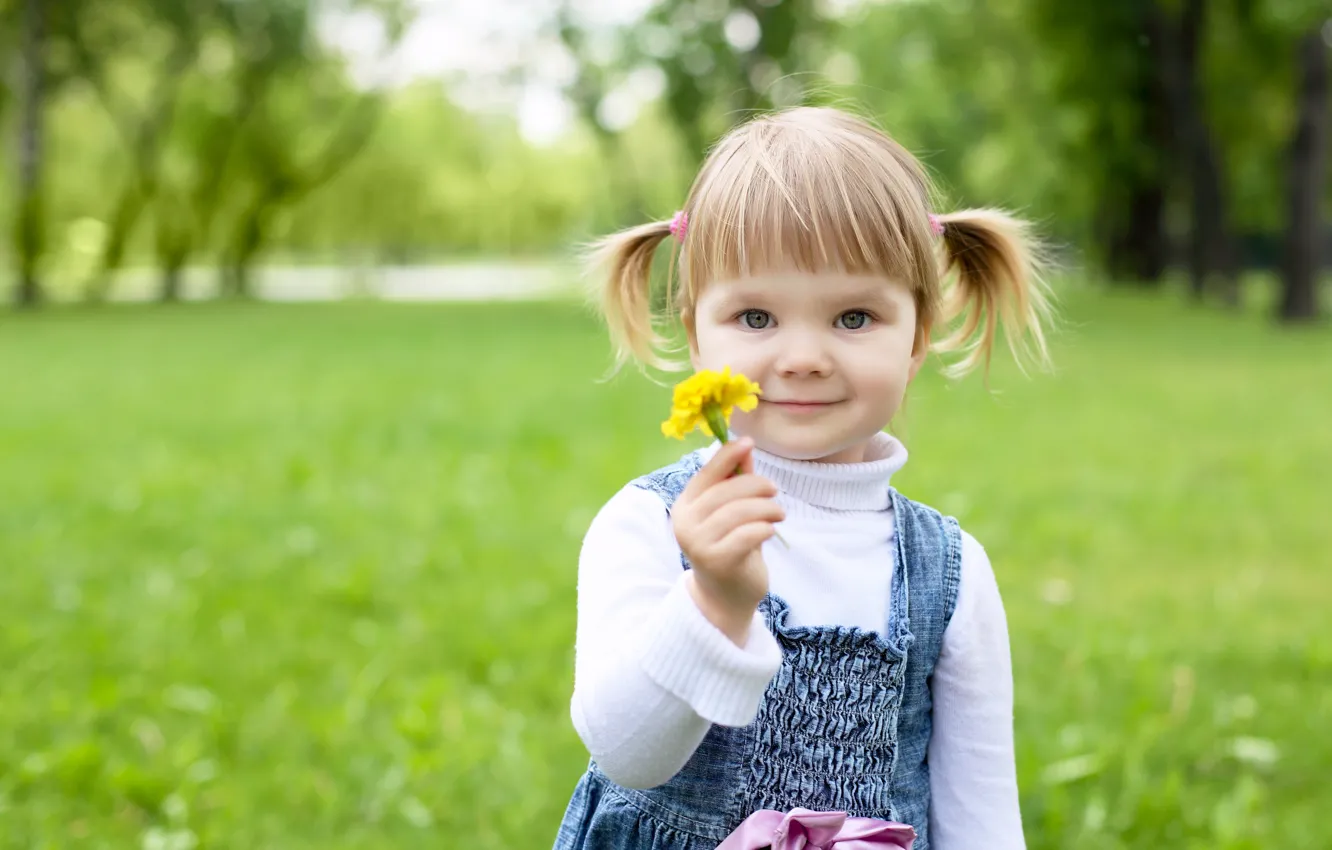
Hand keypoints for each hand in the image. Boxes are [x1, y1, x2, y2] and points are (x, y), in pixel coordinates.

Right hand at [671, 437, 784, 643]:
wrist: (725, 598)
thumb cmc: (731, 547)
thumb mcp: (732, 512)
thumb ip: (736, 481)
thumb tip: (745, 446)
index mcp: (685, 505)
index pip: (706, 473)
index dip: (727, 455)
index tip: (749, 442)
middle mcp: (685, 523)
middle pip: (726, 491)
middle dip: (757, 486)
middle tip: (775, 492)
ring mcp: (698, 543)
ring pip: (739, 511)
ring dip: (767, 508)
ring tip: (779, 513)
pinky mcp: (717, 561)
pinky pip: (748, 534)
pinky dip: (765, 527)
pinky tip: (771, 531)